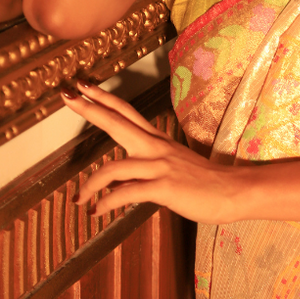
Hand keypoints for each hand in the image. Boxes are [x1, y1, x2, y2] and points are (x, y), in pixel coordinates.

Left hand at [62, 80, 239, 223]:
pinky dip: (106, 203)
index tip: (82, 86)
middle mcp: (156, 147)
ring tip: (78, 200)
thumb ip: (147, 165)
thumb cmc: (203, 181)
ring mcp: (160, 166)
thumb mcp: (172, 165)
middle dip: (90, 109)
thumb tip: (122, 177)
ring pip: (114, 168)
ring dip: (90, 185)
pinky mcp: (164, 187)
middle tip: (68, 96)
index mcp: (157, 140)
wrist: (232, 191)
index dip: (103, 98)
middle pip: (117, 122)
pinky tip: (97, 212)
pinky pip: (126, 193)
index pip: (125, 112)